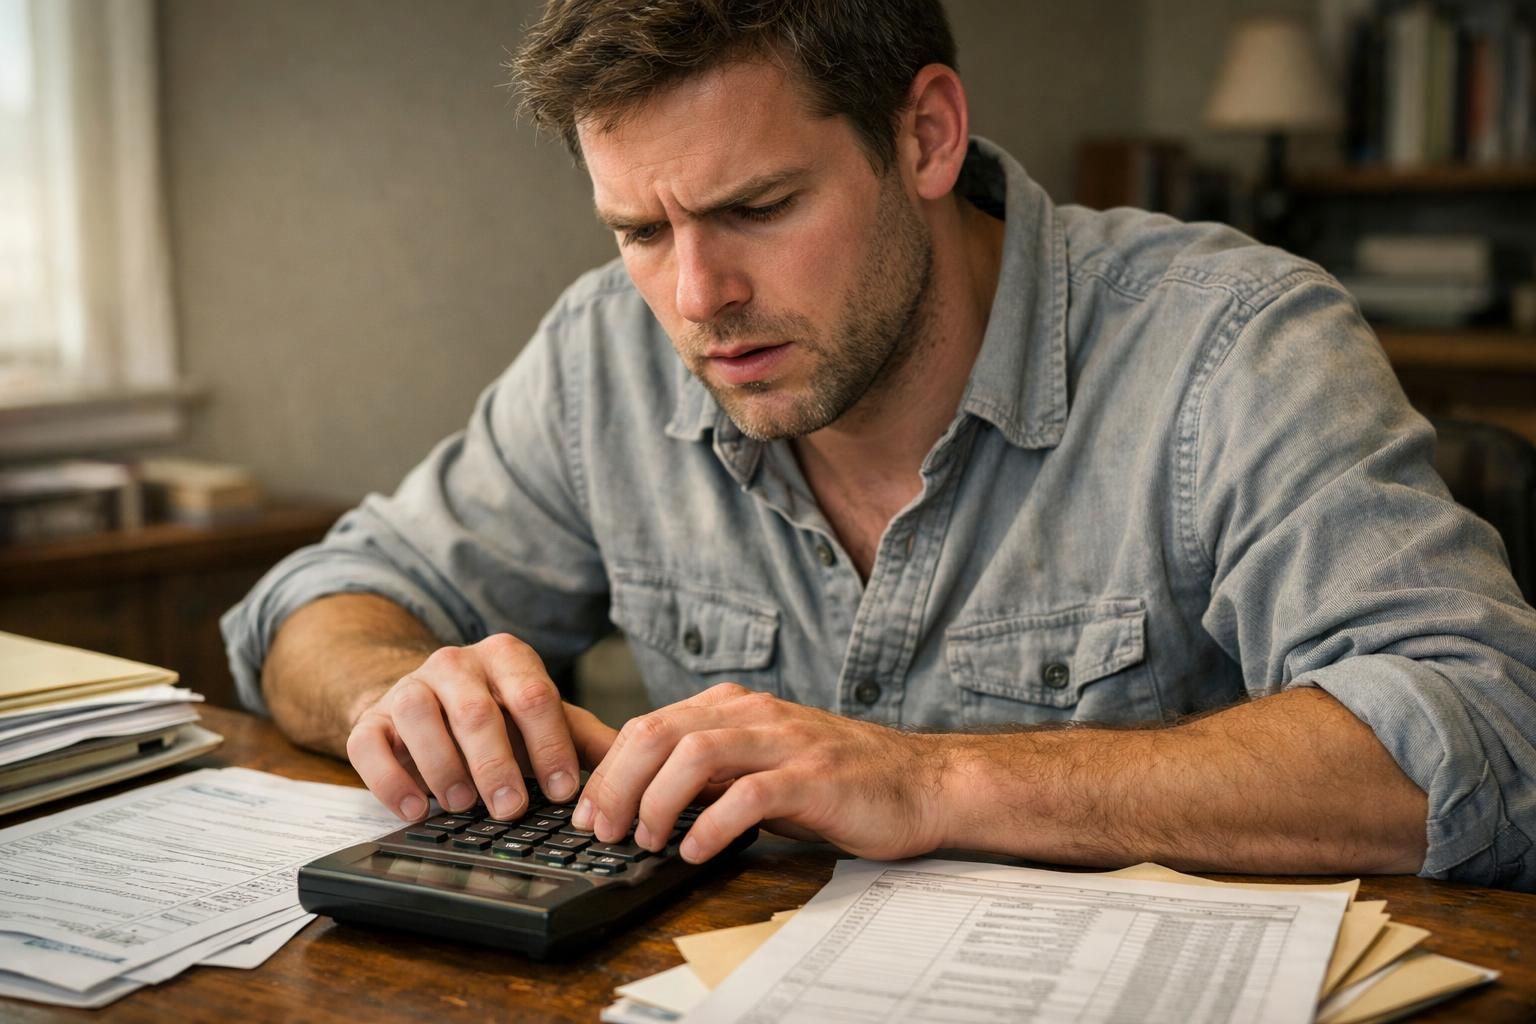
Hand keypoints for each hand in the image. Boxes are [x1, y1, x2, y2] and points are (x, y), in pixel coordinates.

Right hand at [346, 634, 616, 821]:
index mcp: (506, 658)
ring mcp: (408, 688)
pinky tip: (414, 809)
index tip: (564, 790)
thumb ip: (582, 739)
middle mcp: (454, 663)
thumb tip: (634, 768)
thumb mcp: (541, 720)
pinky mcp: (369, 719)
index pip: (533, 696)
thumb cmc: (495, 716)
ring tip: (462, 805)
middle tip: (511, 808)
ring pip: (420, 718)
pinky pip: (369, 744)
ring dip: (444, 766)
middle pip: (476, 710)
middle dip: (496, 763)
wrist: (425, 703)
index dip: (551, 745)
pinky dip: (390, 779)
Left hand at [571, 683, 949, 862]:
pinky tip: (695, 852)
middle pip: (660, 732)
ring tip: (645, 840)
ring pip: (695, 753)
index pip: (649, 725)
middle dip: (617, 783)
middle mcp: (755, 714)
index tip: (586, 812)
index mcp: (736, 707)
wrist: (923, 783)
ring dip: (656, 801)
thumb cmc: (840, 781)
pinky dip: (711, 825)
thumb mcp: (763, 767)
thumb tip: (643, 801)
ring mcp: (786, 742)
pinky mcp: (814, 777)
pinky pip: (748, 794)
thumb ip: (711, 773)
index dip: (608, 769)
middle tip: (600, 829)